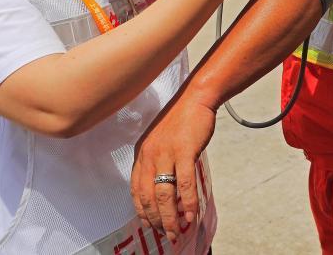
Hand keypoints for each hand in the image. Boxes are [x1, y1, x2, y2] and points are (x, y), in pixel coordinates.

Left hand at [132, 96, 216, 240]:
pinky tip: (190, 214)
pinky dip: (186, 203)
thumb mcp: (161, 140)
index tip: (149, 225)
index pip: (136, 190)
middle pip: (148, 197)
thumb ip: (159, 161)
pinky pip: (183, 184)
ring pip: (163, 195)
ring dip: (170, 218)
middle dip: (155, 220)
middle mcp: (149, 156)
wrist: (196, 98)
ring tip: (176, 231)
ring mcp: (166, 154)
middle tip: (165, 234)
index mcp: (142, 154)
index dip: (142, 211)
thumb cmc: (182, 119)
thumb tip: (166, 185)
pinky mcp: (184, 151)